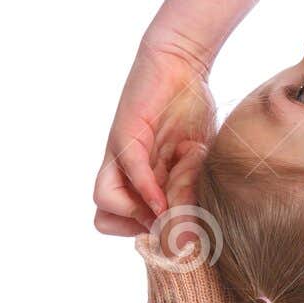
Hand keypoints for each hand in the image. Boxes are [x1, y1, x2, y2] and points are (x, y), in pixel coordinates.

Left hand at [94, 38, 210, 235]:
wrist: (182, 63)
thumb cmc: (190, 109)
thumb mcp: (198, 160)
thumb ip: (190, 193)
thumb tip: (191, 239)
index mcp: (136, 178)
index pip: (120, 222)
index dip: (145, 234)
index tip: (175, 230)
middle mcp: (121, 170)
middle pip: (105, 219)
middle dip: (138, 229)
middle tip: (171, 220)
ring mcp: (120, 154)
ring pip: (106, 202)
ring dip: (138, 214)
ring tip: (169, 207)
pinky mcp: (125, 135)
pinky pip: (130, 172)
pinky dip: (147, 192)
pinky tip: (165, 201)